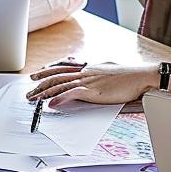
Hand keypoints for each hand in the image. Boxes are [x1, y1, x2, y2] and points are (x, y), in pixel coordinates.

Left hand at [25, 61, 156, 105]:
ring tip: (33, 98)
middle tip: (29, 86)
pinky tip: (50, 104)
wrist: (141, 76)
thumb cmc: (129, 75)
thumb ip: (97, 70)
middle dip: (41, 81)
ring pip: (60, 84)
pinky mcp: (93, 91)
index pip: (64, 67)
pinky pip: (72, 94)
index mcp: (88, 67)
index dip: (49, 70)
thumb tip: (90, 69)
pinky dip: (59, 99)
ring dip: (45, 92)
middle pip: (57, 75)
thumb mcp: (109, 68)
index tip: (39, 73)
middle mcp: (85, 72)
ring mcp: (88, 81)